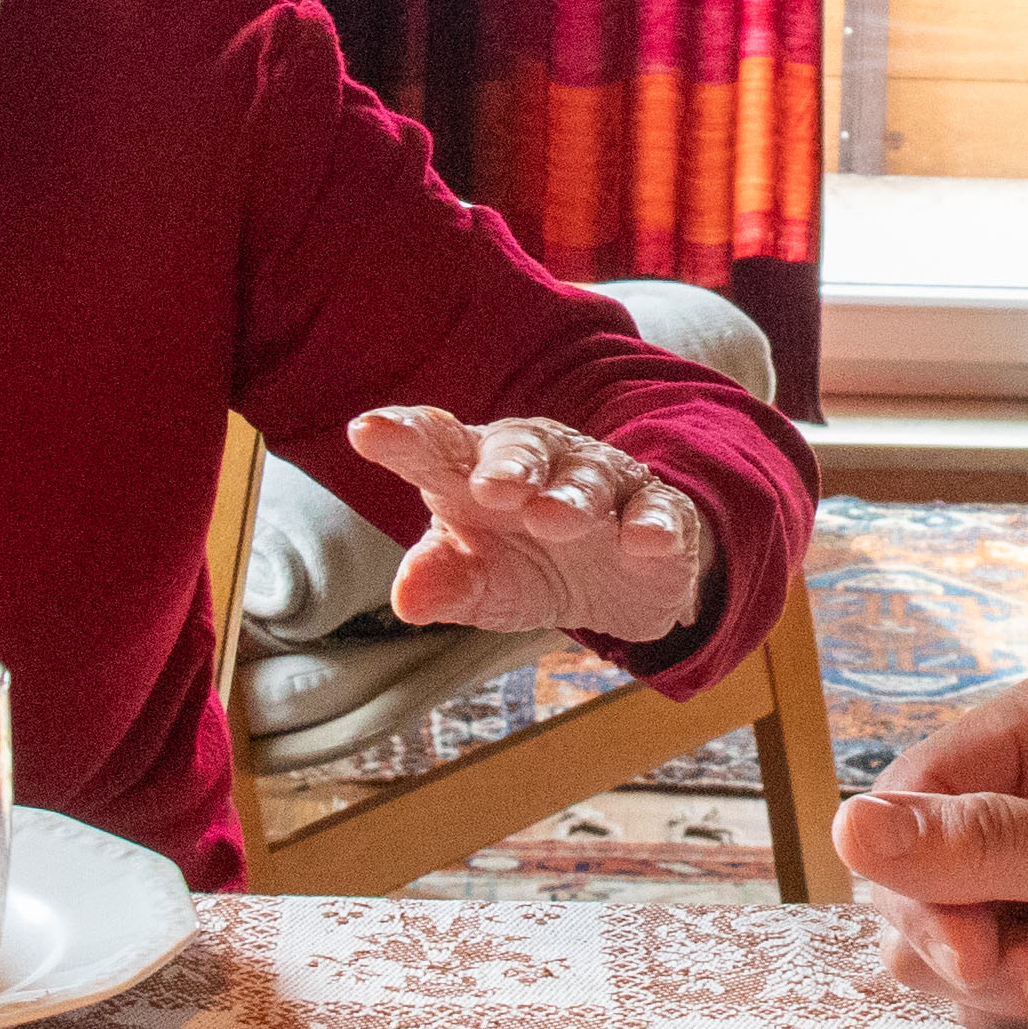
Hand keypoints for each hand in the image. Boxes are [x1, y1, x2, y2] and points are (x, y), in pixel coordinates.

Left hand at [344, 407, 711, 646]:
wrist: (619, 581)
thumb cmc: (527, 564)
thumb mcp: (481, 583)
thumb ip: (446, 581)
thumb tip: (406, 596)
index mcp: (478, 469)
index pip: (438, 444)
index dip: (406, 436)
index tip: (368, 432)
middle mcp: (541, 463)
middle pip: (521, 447)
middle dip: (507, 463)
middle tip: (488, 487)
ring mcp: (602, 483)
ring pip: (588, 476)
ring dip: (571, 495)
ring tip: (552, 518)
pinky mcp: (658, 515)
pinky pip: (659, 510)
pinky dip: (653, 523)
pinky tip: (644, 539)